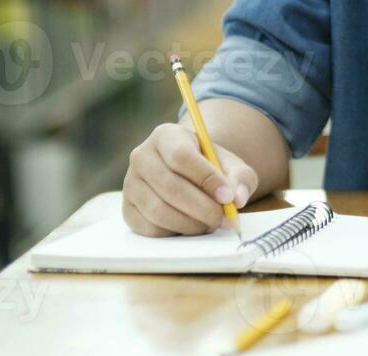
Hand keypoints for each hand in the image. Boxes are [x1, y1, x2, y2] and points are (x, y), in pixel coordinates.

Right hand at [122, 123, 257, 236]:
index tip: (228, 197)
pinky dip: (175, 232)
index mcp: (166, 135)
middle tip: (225, 219)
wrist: (188, 173)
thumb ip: (240, 177)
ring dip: (191, 223)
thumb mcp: (231, 164)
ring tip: (212, 223)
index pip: (182, 157)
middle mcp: (141, 156)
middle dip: (202, 208)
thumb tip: (238, 198)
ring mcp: (130, 184)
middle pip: (170, 187)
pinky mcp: (127, 209)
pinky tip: (192, 226)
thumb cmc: (210, 166)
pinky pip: (150, 228)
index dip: (206, 179)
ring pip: (159, 210)